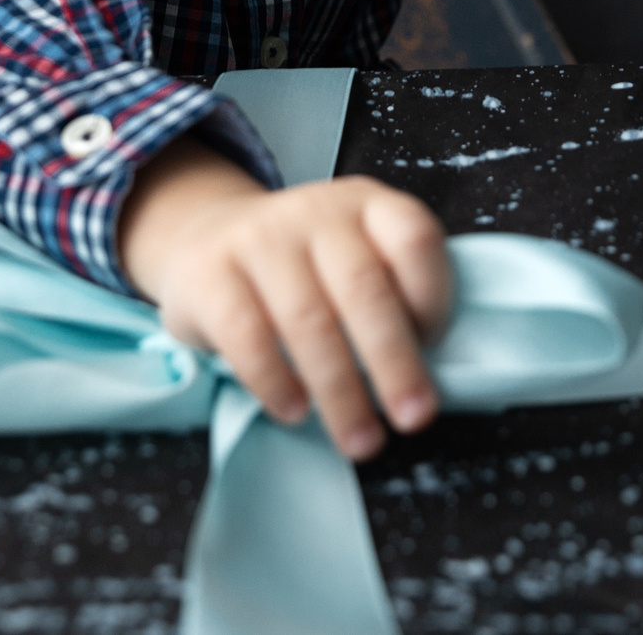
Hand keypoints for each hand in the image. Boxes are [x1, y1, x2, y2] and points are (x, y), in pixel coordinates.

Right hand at [117, 137, 450, 459]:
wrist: (206, 237)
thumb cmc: (301, 267)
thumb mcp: (351, 257)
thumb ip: (389, 293)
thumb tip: (422, 377)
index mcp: (366, 204)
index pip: (414, 238)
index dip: (434, 296)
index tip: (436, 348)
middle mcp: (316, 211)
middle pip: (365, 288)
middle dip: (395, 363)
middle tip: (414, 419)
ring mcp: (260, 237)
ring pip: (309, 321)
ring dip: (340, 391)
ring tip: (358, 438)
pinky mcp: (209, 272)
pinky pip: (247, 335)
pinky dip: (276, 381)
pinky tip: (295, 411)